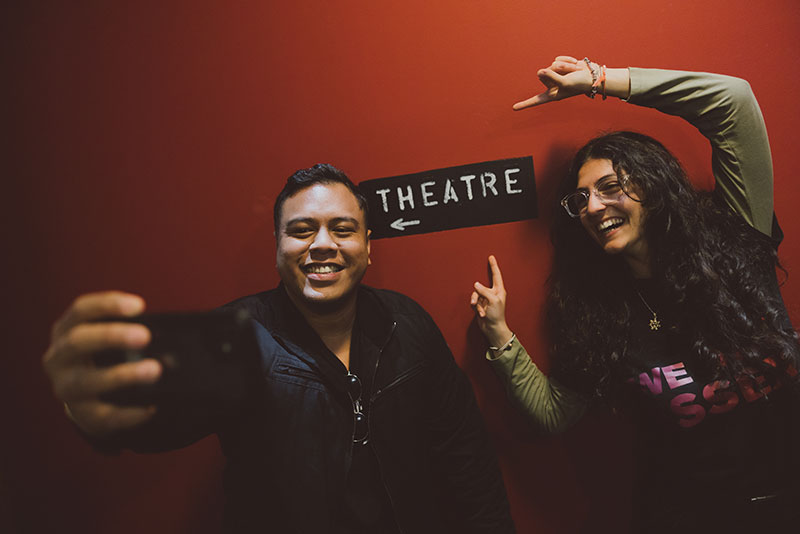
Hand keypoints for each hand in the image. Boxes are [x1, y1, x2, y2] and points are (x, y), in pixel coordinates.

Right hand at [42, 291, 161, 436]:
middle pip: (78, 341)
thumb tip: (168, 336)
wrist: (89, 398)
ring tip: (154, 370)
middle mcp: (59, 358)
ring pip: (87, 381)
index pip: (81, 310)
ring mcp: (66, 388)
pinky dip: (129, 413)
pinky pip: (105, 415)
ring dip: (122, 375)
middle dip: (111, 336)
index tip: (139, 305)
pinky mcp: (83, 415)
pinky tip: (150, 408)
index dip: (108, 305)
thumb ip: (131, 332)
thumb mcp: (110, 339)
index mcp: (67, 330)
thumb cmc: (107, 356)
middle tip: (145, 336)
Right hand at [470, 255, 513, 347]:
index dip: (494, 266)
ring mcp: (486, 299)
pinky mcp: (480, 305)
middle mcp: (492, 293)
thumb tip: (476, 284)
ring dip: (476, 303)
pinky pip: (474, 302)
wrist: (492, 328)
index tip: (491, 257)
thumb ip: (484, 290)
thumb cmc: (497, 315)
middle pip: (481, 286)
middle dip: (478, 293)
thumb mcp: (492, 300)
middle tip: (477, 299)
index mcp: (499, 290)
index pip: (496, 275)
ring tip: (480, 310)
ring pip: (475, 294)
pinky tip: (481, 314)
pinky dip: (476, 308)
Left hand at [513, 55, 593, 109]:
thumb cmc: (580, 83)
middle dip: (557, 72)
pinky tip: (575, 65)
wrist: (593, 75)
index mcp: (552, 95)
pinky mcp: (560, 66)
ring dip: (564, 66)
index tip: (514, 108)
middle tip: (569, 76)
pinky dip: (567, 60)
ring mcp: (555, 75)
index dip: (524, 104)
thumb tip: (539, 71)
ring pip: (552, 65)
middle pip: (544, 74)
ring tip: (574, 72)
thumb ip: (552, 77)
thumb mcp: (565, 82)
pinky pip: (557, 59)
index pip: (536, 100)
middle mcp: (551, 86)